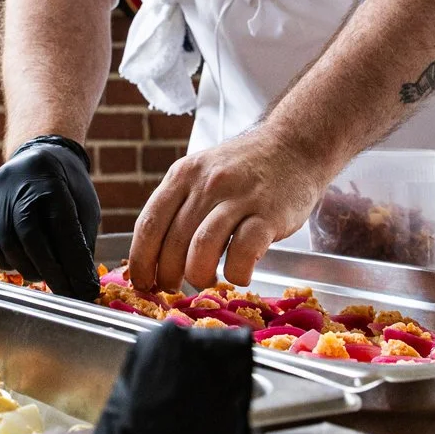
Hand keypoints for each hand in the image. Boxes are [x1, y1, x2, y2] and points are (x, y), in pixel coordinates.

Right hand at [0, 135, 100, 300]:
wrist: (39, 155)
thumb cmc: (68, 187)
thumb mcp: (84, 208)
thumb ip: (81, 244)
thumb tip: (83, 286)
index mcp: (52, 182)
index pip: (62, 229)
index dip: (73, 264)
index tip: (83, 290)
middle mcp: (19, 185)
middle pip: (30, 237)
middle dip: (50, 272)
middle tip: (65, 291)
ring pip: (6, 244)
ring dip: (27, 268)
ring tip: (43, 276)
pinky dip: (3, 261)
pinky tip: (19, 263)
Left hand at [126, 126, 336, 291]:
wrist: (294, 146)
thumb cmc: (246, 169)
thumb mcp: (203, 173)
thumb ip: (180, 205)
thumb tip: (154, 254)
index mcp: (182, 175)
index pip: (149, 223)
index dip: (140, 260)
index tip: (140, 282)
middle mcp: (206, 183)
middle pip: (173, 242)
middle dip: (168, 275)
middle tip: (174, 287)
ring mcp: (238, 198)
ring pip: (202, 249)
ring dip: (198, 276)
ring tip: (205, 280)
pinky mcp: (268, 214)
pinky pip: (243, 254)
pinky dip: (236, 273)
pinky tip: (238, 273)